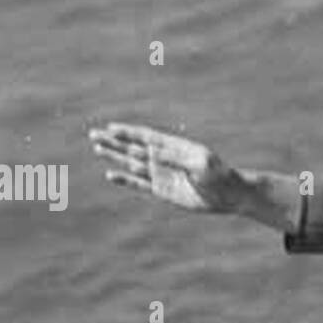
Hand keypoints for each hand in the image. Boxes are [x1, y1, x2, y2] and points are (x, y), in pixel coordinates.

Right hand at [88, 122, 239, 211]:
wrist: (229, 195)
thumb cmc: (219, 175)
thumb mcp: (200, 164)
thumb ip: (176, 158)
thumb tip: (152, 153)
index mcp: (173, 147)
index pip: (145, 137)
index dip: (127, 132)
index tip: (110, 128)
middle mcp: (164, 158)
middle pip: (133, 148)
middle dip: (114, 141)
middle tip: (93, 134)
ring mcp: (162, 174)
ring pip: (132, 164)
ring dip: (115, 156)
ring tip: (97, 148)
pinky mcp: (162, 191)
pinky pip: (139, 184)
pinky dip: (125, 180)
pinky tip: (111, 174)